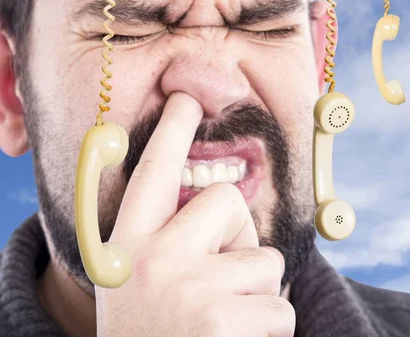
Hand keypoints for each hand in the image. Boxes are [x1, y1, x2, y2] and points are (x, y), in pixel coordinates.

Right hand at [95, 92, 294, 336]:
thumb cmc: (147, 332)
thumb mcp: (134, 282)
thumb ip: (163, 240)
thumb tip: (222, 208)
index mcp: (128, 244)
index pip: (151, 172)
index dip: (169, 130)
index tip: (185, 96)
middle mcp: (152, 257)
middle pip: (228, 203)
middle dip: (239, 238)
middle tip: (216, 279)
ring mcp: (188, 289)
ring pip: (266, 262)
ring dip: (255, 296)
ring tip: (220, 324)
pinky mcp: (223, 322)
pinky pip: (281, 308)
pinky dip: (268, 331)